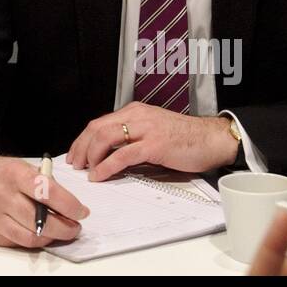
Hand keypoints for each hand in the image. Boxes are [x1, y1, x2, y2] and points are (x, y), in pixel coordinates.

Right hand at [0, 150, 87, 248]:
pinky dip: (30, 239)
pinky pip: (16, 243)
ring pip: (30, 238)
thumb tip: (71, 208)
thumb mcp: (23, 167)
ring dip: (50, 237)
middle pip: (40, 221)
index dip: (69, 205)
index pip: (47, 192)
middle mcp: (0, 194)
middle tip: (74, 227)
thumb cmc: (2, 174)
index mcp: (14, 173)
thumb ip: (46, 185)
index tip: (81, 212)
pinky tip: (35, 231)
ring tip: (58, 231)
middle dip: (65, 228)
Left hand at [66, 103, 237, 179]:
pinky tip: (101, 175)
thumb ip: (133, 138)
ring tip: (86, 170)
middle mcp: (137, 115)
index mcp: (135, 111)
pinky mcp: (154, 144)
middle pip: (97, 128)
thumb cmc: (186, 138)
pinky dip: (107, 166)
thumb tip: (110, 155)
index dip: (83, 139)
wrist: (212, 139)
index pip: (99, 122)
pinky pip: (123, 155)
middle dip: (81, 147)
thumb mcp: (153, 132)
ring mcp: (145, 129)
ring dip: (91, 155)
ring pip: (105, 138)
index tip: (75, 153)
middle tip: (75, 164)